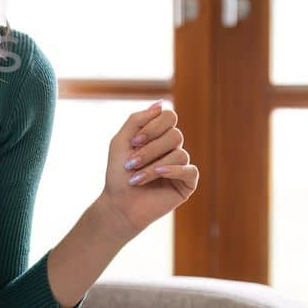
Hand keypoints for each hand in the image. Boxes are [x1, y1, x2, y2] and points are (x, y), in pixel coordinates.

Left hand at [98, 101, 198, 237]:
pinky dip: (173, 171)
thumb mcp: (121, 141)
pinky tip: (159, 175)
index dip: (153, 126)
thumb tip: (160, 103)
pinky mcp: (187, 183)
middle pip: (175, 134)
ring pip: (180, 153)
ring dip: (153, 165)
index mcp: (159, 135)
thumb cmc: (118, 173)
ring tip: (137, 178)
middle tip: (131, 163)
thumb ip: (137, 120)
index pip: (169, 117)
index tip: (133, 142)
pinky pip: (190, 169)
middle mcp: (172, 148)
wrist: (119, 204)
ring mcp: (181, 165)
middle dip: (150, 149)